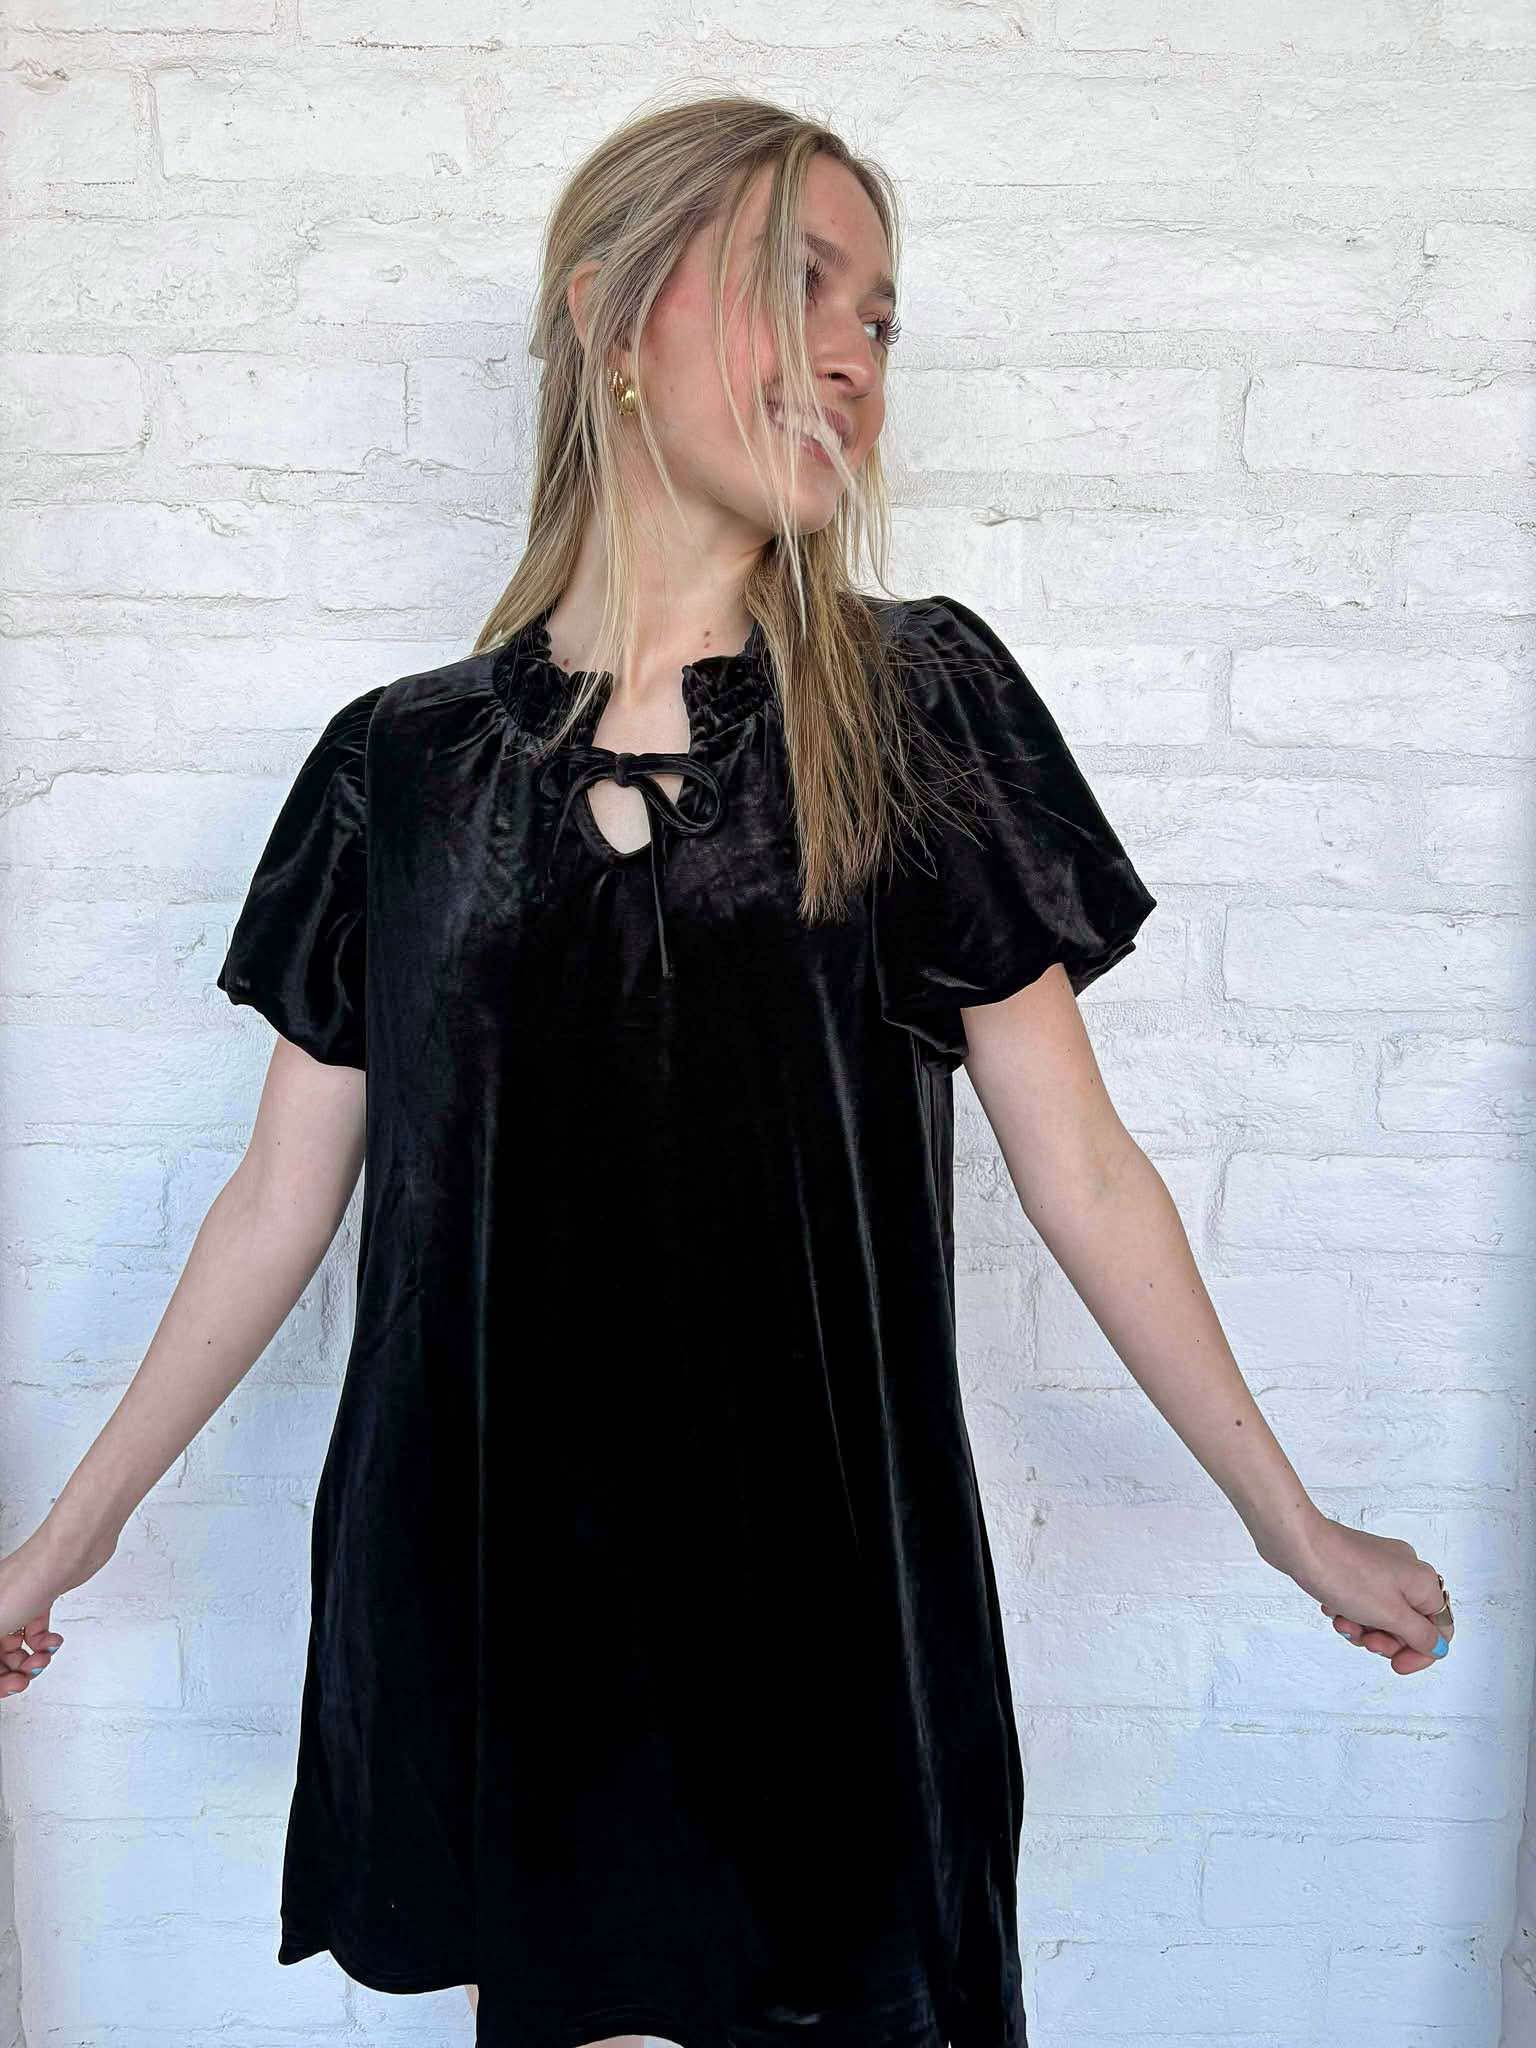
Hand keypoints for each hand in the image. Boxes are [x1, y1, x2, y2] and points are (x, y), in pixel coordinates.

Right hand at [0, 1523, 115, 1699]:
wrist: (67, 1553)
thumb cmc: (27, 1580)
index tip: (9, 1687)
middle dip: (10, 1671)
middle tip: (24, 1679)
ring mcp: (14, 1604)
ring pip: (15, 1645)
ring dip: (29, 1659)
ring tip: (42, 1658)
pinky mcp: (37, 1600)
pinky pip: (34, 1631)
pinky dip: (43, 1642)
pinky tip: (52, 1641)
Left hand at [1257, 1514, 1452, 1675]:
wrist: (1300, 1544)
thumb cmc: (1344, 1573)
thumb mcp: (1390, 1615)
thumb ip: (1420, 1635)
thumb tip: (1439, 1647)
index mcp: (1423, 1582)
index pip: (1440, 1629)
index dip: (1420, 1653)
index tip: (1396, 1665)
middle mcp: (1407, 1571)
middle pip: (1409, 1625)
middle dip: (1385, 1639)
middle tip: (1366, 1640)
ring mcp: (1381, 1567)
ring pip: (1382, 1616)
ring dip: (1363, 1627)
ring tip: (1343, 1621)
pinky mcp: (1357, 1567)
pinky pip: (1363, 1601)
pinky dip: (1350, 1611)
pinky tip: (1333, 1609)